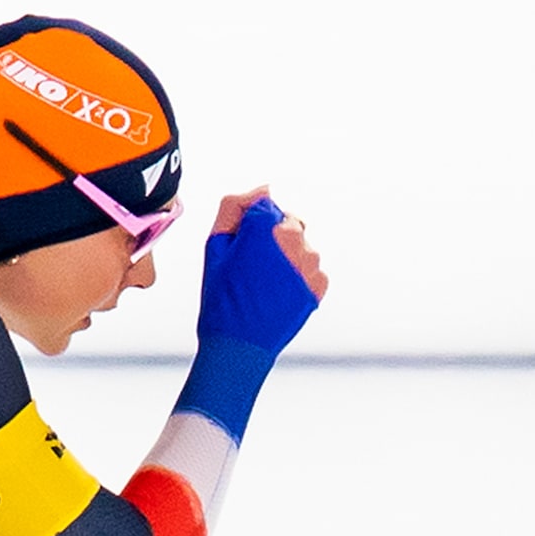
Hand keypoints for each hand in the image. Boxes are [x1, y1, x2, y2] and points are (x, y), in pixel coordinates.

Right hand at [212, 188, 327, 301]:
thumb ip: (235, 206)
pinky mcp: (320, 283)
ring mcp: (310, 262)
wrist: (239, 346)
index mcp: (265, 224)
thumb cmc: (221, 297)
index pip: (263, 206)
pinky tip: (278, 294)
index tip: (239, 252)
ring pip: (299, 246)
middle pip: (285, 223)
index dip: (248, 228)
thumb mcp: (214, 245)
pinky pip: (310, 268)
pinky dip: (297, 277)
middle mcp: (294, 237)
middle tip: (250, 270)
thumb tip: (264, 189)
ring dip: (285, 257)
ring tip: (264, 286)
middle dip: (271, 239)